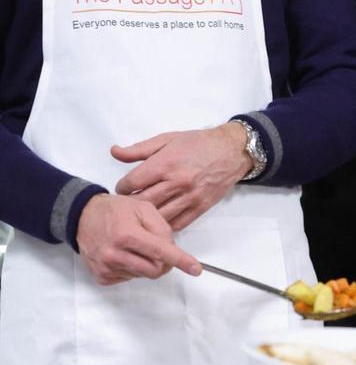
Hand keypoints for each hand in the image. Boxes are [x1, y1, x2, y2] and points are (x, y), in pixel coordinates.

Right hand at [76, 193, 201, 285]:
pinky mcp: (101, 276)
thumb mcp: (143, 207)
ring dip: (147, 263)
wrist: (83, 217)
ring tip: (137, 245)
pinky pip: (129, 278)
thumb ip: (161, 227)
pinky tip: (125, 253)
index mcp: (127, 234)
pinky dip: (134, 267)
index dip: (181, 260)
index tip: (195, 269)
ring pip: (143, 275)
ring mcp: (107, 268)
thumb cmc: (115, 210)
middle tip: (162, 249)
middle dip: (164, 262)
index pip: (160, 252)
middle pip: (154, 270)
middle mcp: (115, 254)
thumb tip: (171, 249)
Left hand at [111, 122, 251, 230]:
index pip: (132, 183)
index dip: (122, 187)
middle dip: (130, 204)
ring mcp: (189, 197)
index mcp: (165, 163)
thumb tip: (114, 152)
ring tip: (140, 214)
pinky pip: (177, 224)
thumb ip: (139, 149)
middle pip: (143, 202)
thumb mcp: (167, 139)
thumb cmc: (198, 143)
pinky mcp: (200, 207)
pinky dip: (165, 225)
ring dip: (146, 217)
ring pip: (158, 216)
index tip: (122, 189)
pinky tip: (159, 221)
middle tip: (127, 204)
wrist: (231, 150)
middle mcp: (176, 182)